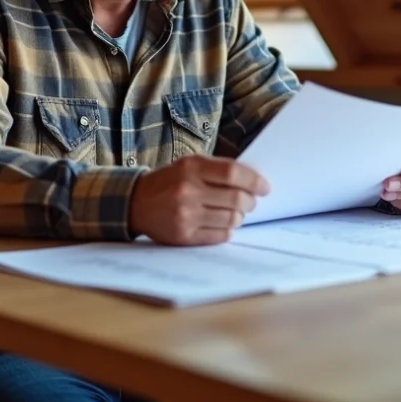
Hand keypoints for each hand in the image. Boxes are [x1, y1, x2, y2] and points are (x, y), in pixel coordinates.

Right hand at [129, 155, 269, 245]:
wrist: (136, 203)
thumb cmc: (170, 181)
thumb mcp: (189, 165)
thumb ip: (218, 170)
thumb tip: (253, 181)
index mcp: (191, 168)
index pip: (233, 173)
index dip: (254, 180)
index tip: (265, 187)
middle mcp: (188, 191)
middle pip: (236, 199)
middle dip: (250, 201)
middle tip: (251, 201)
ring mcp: (185, 216)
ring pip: (231, 219)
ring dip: (240, 216)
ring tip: (236, 212)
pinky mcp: (184, 236)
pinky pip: (220, 235)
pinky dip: (228, 230)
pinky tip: (222, 223)